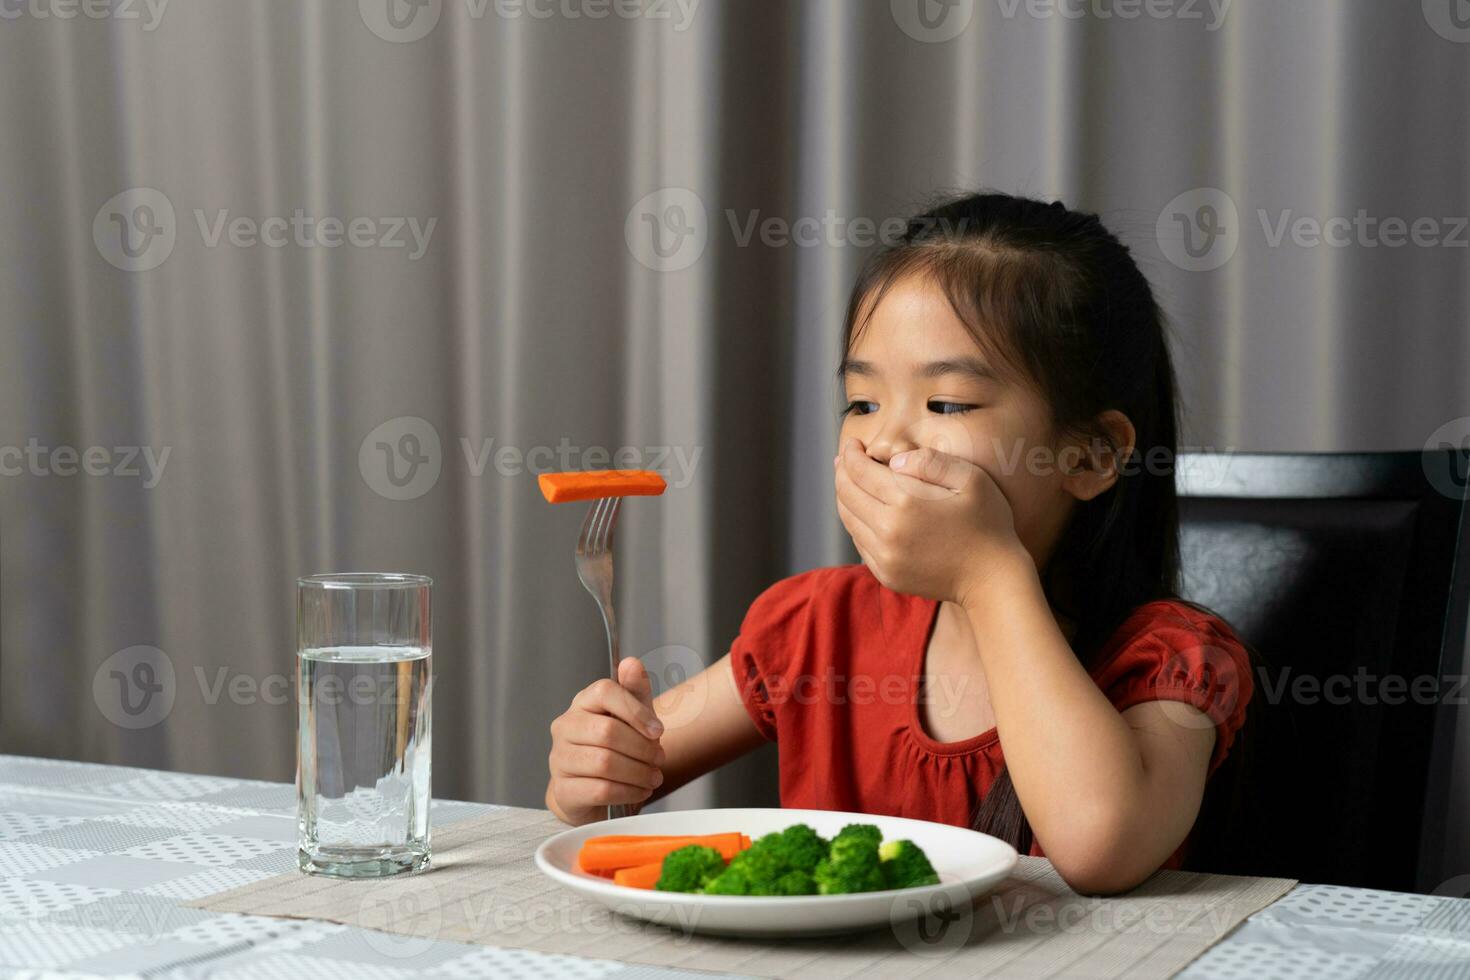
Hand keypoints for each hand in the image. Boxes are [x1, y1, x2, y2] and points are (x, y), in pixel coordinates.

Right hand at [547, 657, 665, 824]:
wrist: (592, 791)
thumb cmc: (615, 748)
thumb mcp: (633, 718)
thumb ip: (635, 691)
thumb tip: (632, 663)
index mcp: (583, 703)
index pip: (605, 691)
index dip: (636, 711)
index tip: (659, 731)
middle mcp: (565, 727)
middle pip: (607, 731)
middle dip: (642, 748)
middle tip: (660, 758)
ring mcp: (559, 759)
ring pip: (604, 763)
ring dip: (638, 772)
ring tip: (654, 777)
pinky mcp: (563, 790)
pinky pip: (599, 790)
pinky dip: (628, 792)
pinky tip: (640, 791)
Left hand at [833, 438, 1030, 607]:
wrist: (993, 579)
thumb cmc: (988, 523)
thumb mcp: (970, 479)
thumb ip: (930, 462)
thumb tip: (894, 460)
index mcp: (906, 502)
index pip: (860, 471)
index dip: (851, 454)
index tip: (852, 444)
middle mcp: (887, 531)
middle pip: (846, 494)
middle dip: (842, 472)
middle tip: (845, 459)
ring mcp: (884, 557)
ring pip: (848, 519)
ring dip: (845, 497)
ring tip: (851, 481)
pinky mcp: (886, 574)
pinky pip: (859, 543)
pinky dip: (857, 523)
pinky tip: (866, 511)